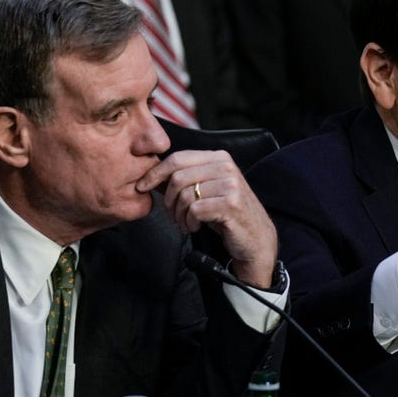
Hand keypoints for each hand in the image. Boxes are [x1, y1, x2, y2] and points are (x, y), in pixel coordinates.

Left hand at [136, 149, 277, 287]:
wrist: (255, 239)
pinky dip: (190, 222)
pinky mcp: (231, 203)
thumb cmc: (227, 215)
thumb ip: (186, 178)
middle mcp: (226, 166)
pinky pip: (195, 210)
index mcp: (218, 157)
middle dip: (168, 200)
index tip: (142, 186)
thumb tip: (150, 174)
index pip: (177, 158)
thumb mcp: (207, 190)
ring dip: (179, 215)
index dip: (156, 173)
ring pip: (185, 195)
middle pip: (178, 177)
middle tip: (173, 215)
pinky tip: (196, 227)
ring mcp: (230, 184)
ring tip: (186, 224)